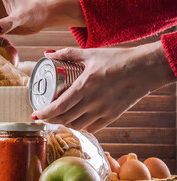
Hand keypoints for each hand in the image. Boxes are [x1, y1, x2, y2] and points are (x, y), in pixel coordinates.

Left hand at [32, 41, 175, 132]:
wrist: (145, 69)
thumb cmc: (117, 59)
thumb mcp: (90, 54)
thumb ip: (67, 53)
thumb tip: (47, 53)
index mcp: (85, 85)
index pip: (59, 106)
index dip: (44, 113)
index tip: (34, 115)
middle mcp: (93, 101)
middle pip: (65, 118)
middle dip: (50, 119)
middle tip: (43, 115)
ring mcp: (103, 111)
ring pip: (77, 125)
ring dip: (64, 123)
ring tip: (57, 117)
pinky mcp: (112, 116)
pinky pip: (92, 127)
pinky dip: (80, 126)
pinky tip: (75, 120)